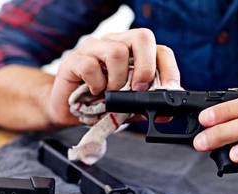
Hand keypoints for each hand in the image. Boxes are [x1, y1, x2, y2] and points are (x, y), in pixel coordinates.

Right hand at [46, 28, 180, 124]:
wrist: (67, 111)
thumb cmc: (99, 103)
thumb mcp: (128, 108)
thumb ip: (145, 106)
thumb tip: (166, 113)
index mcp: (133, 52)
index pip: (159, 49)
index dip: (169, 69)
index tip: (169, 90)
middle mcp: (115, 43)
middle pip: (142, 37)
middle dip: (146, 66)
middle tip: (139, 89)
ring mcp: (93, 48)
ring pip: (116, 51)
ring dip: (118, 80)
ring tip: (111, 93)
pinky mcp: (73, 59)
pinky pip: (90, 66)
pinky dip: (96, 85)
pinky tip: (94, 93)